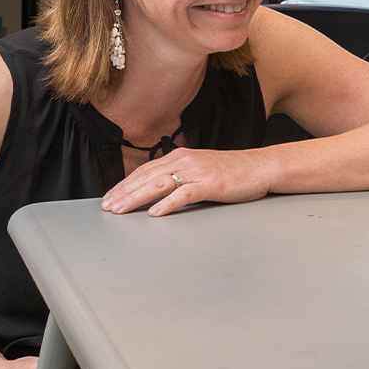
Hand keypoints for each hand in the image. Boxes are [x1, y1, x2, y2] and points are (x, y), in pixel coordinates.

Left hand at [101, 148, 270, 215]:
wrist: (261, 167)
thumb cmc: (232, 171)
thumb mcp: (199, 169)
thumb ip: (179, 175)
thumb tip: (156, 191)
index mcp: (180, 156)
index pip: (145, 170)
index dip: (124, 184)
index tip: (109, 197)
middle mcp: (185, 161)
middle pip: (146, 177)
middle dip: (123, 193)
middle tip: (107, 207)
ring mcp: (198, 172)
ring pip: (159, 183)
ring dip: (137, 197)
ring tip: (121, 209)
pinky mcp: (211, 184)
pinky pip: (184, 194)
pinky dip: (167, 203)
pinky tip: (155, 212)